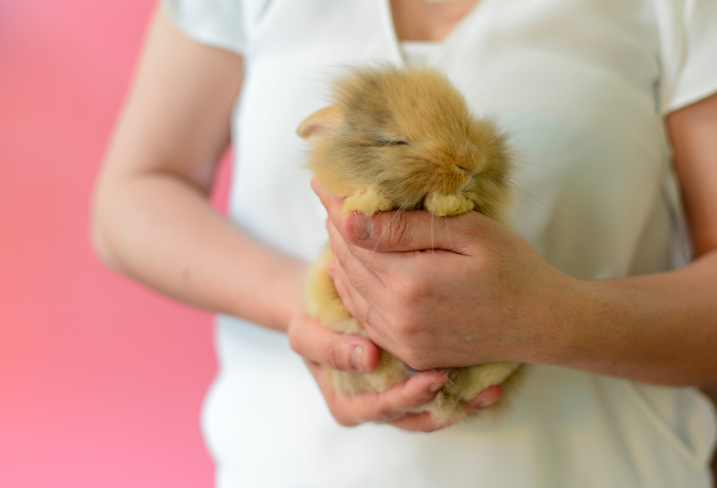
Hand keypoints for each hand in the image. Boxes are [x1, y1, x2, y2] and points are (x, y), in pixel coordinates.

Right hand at [287, 303, 503, 431]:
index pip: (382, 409)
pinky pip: (445, 397)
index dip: (407, 398)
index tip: (432, 380)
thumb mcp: (305, 330)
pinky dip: (466, 390)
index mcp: (347, 404)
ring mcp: (399, 397)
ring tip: (490, 390)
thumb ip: (329, 346)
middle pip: (415, 418)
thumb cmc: (313, 317)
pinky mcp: (417, 382)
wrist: (326, 302)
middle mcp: (376, 408)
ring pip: (435, 413)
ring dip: (464, 404)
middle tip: (477, 388)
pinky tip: (491, 379)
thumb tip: (367, 357)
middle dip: (447, 405)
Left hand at [315, 181, 581, 370]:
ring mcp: (402, 341)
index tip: (321, 180)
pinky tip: (351, 270)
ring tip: (338, 226)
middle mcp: (397, 318)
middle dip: (335, 228)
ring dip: (341, 257)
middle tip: (327, 197)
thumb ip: (408, 228)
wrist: (544, 325)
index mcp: (410, 284)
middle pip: (349, 264)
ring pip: (352, 292)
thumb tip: (351, 219)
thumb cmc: (515, 270)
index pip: (355, 238)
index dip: (335, 206)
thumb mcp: (469, 234)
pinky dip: (353, 290)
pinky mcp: (410, 353)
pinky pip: (366, 318)